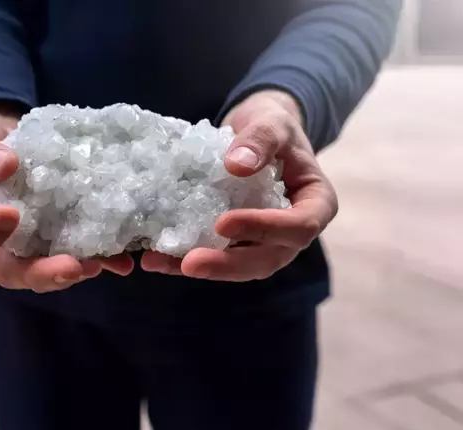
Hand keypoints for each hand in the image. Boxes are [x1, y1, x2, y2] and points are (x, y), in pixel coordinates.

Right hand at [0, 104, 133, 291]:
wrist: (0, 137)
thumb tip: (7, 166)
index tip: (10, 214)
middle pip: (10, 272)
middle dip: (41, 274)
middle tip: (70, 268)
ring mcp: (24, 246)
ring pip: (46, 268)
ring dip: (74, 270)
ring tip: (101, 264)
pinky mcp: (53, 236)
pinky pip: (73, 252)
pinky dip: (97, 257)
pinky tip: (120, 258)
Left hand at [142, 90, 337, 280]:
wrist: (258, 132)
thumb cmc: (275, 125)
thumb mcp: (274, 122)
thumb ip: (261, 140)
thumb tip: (237, 165)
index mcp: (315, 205)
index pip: (299, 228)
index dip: (264, 230)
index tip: (223, 223)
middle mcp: (290, 231)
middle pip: (266, 259)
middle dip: (227, 265)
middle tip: (190, 263)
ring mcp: (262, 240)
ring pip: (237, 265)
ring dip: (199, 266)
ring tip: (158, 262)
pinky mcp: (234, 240)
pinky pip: (213, 253)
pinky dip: (182, 256)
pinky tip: (153, 256)